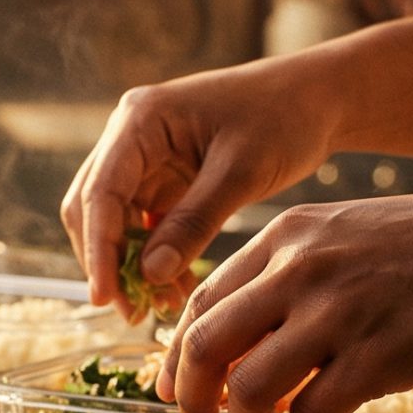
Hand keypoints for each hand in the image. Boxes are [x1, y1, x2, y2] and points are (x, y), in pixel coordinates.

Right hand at [60, 59, 344, 321]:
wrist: (317, 98)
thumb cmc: (283, 117)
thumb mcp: (240, 172)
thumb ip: (193, 222)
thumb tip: (149, 275)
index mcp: (140, 121)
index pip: (99, 192)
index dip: (98, 249)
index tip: (104, 297)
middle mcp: (130, 137)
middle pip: (95, 209)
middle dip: (108, 262)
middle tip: (130, 313)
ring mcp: (145, 159)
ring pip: (117, 222)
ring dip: (131, 265)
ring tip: (157, 309)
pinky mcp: (165, 180)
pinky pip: (147, 225)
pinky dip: (156, 257)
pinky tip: (175, 289)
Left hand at [161, 184, 412, 412]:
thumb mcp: (348, 231)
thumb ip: (296, 269)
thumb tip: (253, 325)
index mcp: (285, 237)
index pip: (200, 301)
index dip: (177, 354)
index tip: (176, 386)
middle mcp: (298, 271)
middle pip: (204, 346)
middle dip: (190, 399)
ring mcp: (337, 314)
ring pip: (249, 386)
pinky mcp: (379, 355)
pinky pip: (315, 411)